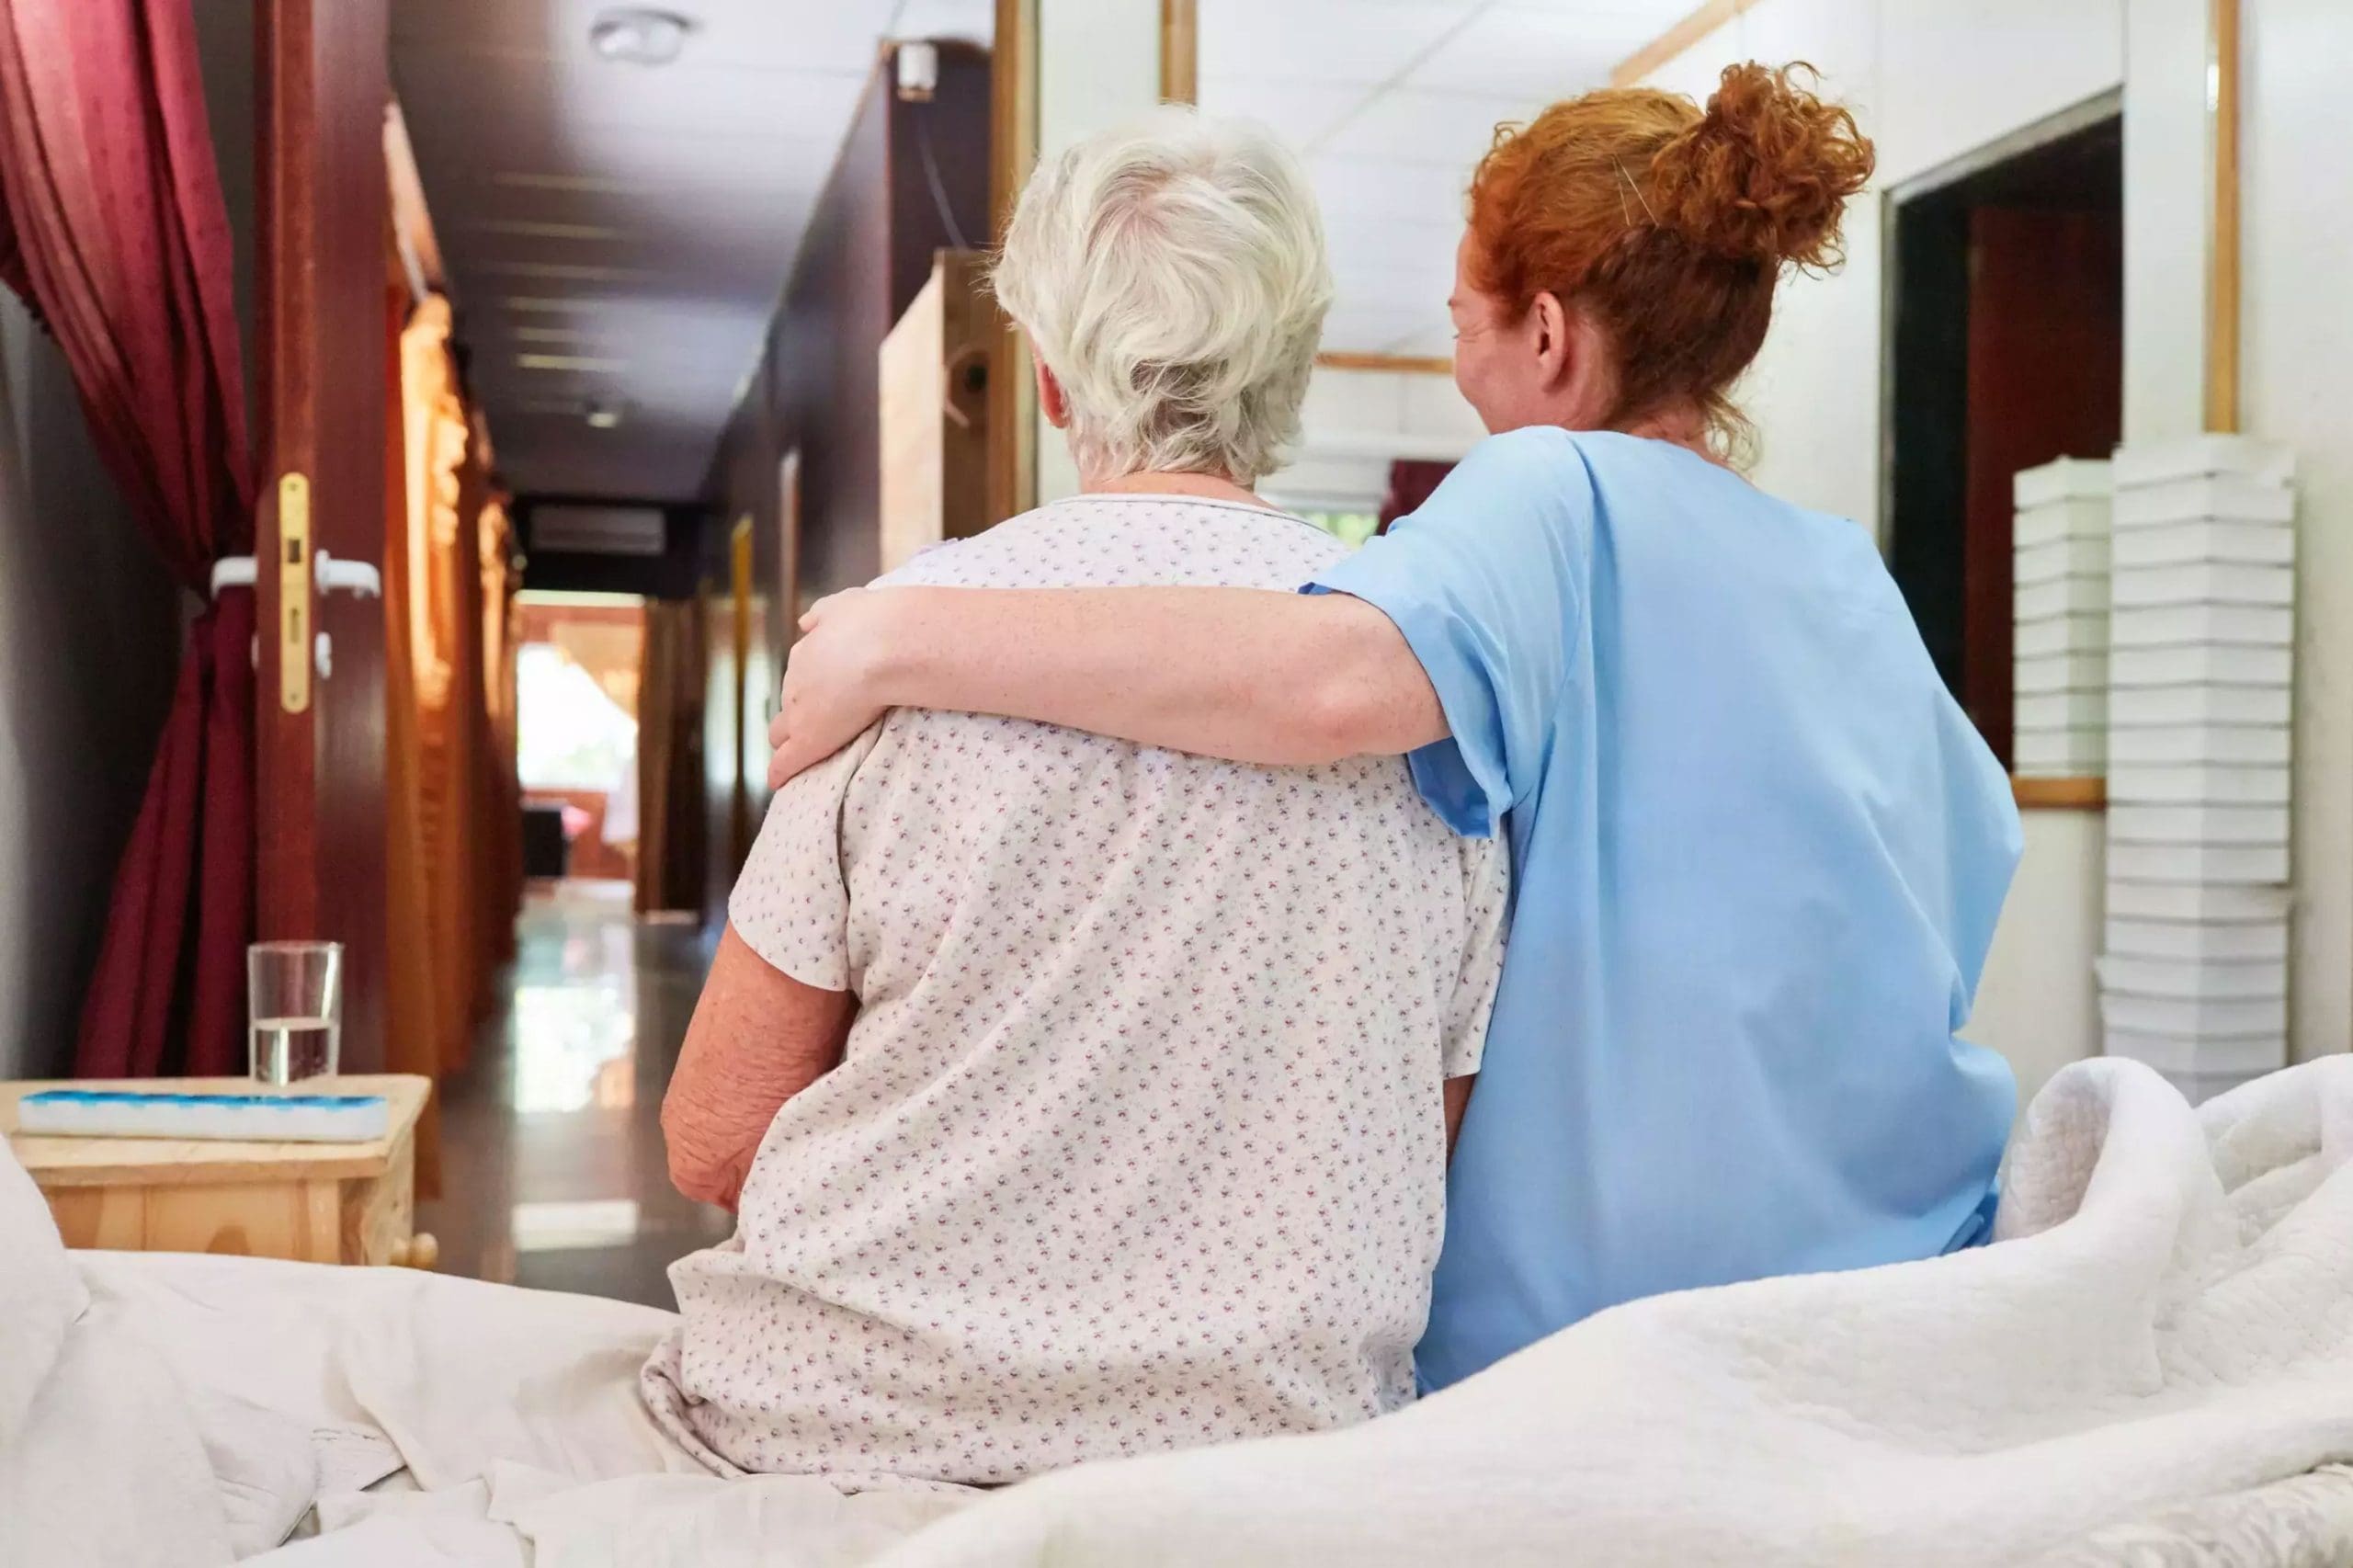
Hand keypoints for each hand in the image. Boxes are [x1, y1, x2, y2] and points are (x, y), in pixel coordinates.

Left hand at [766, 589, 892, 789]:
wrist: (885, 645)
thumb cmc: (874, 623)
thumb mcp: (845, 605)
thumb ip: (824, 614)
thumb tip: (805, 621)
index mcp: (807, 653)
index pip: (800, 678)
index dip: (808, 689)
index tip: (820, 695)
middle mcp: (797, 681)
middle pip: (787, 704)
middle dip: (796, 714)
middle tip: (812, 724)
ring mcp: (800, 713)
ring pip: (782, 732)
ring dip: (790, 740)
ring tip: (796, 754)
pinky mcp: (808, 740)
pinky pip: (787, 761)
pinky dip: (782, 771)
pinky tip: (778, 781)